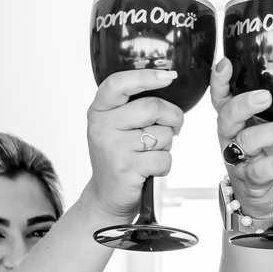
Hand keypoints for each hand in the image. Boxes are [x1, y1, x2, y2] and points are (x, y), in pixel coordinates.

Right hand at [85, 70, 184, 220]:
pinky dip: (164, 165)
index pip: (118, 83)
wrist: (106, 196)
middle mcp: (102, 126)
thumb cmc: (119, 157)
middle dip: (173, 117)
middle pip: (153, 107)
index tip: (169, 76)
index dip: (146, 76)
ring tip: (149, 153)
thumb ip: (132, 106)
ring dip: (166, 145)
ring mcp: (113, 148)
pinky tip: (149, 169)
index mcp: (99, 110)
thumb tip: (168, 83)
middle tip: (173, 127)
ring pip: (163, 134)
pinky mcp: (126, 169)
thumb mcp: (115, 126)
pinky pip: (163, 158)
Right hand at [210, 58, 272, 220]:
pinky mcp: (249, 179)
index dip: (219, 80)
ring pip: (246, 141)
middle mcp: (230, 137)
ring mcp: (237, 159)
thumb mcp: (270, 127)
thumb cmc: (266, 157)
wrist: (263, 197)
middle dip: (244, 104)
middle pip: (227, 116)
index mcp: (234, 119)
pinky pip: (260, 170)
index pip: (221, 96)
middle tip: (265, 97)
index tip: (226, 63)